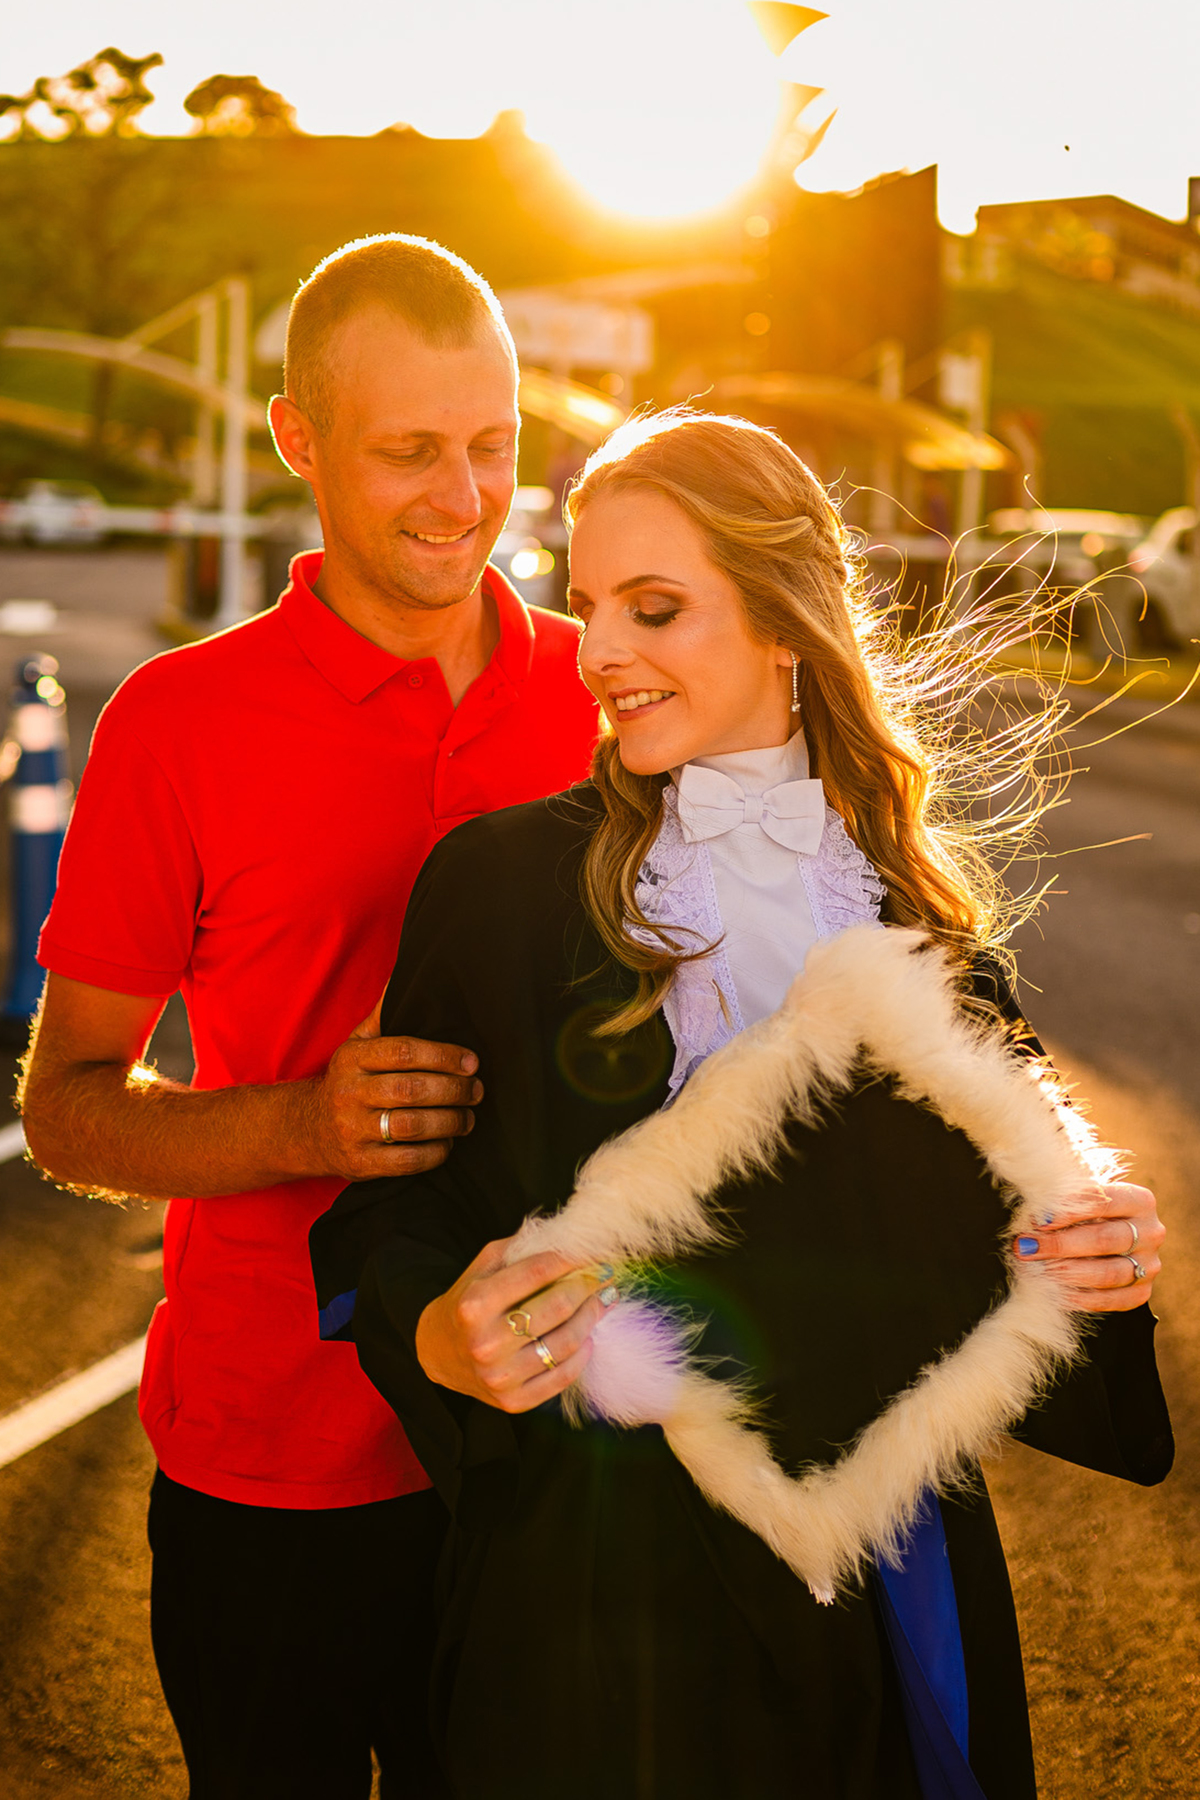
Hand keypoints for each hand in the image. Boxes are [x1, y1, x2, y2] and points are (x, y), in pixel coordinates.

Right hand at [299, 1002, 482, 1180]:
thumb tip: (404, 978)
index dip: (443, 1056)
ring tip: (468, 1118)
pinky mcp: (360, 1164)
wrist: (304, 1130)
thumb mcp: (355, 1045)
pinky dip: (435, 1152)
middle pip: (412, 1090)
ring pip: (412, 1126)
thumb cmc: (346, 1081)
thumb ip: (383, 1016)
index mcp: (352, 1059)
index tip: (471, 1061)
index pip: (403, 1051)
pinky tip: (447, 1142)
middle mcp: (349, 1093)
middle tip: (476, 1091)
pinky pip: (407, 1161)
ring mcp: (353, 1130)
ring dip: (450, 1122)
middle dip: (453, 1090)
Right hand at [415, 1236, 617, 1410]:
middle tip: (604, 1274)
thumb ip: (519, 1250)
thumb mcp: (481, 1268)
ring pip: (566, 1343)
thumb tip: (566, 1238)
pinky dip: (582, 1355)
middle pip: (558, 1307)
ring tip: (601, 1301)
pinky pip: (562, 1377)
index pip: (537, 1272)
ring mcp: (500, 1376)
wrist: (436, 1353)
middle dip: (588, 1285)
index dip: (571, 1258)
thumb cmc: (466, 1303)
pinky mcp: (513, 1401)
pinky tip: (587, 1337)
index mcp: (475, 1304)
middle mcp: (486, 1343)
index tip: (592, 1251)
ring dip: (592, 1317)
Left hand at [1013, 1181, 1164, 1311]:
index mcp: (1139, 1200)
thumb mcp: (1081, 1196)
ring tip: (1038, 1271)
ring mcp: (1149, 1265)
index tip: (1038, 1220)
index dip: (1068, 1211)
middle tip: (1027, 1247)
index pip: (1103, 1202)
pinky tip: (1055, 1292)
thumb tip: (1034, 1209)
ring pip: (1109, 1273)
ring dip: (1068, 1273)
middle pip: (1104, 1239)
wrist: (1109, 1237)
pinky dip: (1081, 1298)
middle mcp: (1151, 1232)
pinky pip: (1112, 1300)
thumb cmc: (1088, 1211)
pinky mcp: (1142, 1292)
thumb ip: (1064, 1198)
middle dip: (1060, 1244)